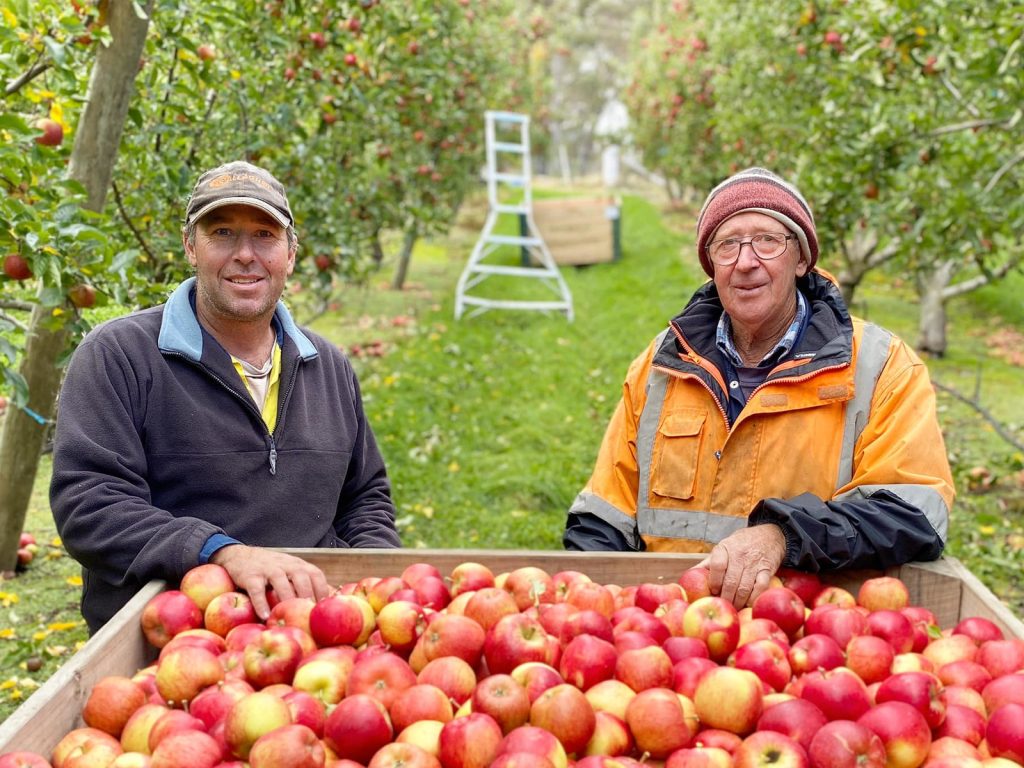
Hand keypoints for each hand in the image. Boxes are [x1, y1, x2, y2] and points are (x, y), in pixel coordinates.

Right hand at [210, 544, 331, 620]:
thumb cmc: (273, 569)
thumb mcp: (292, 570)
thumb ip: (308, 582)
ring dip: (286, 598)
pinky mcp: (251, 576)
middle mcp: (286, 565)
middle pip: (301, 577)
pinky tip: (265, 616)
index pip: (316, 575)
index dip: (322, 591)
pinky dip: (261, 603)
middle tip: (310, 612)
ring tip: (290, 614)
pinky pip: (257, 589)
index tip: (325, 609)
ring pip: (280, 581)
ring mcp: (268, 569)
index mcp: (299, 565)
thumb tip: (332, 599)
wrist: (241, 556)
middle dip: (307, 594)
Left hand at [699, 524, 785, 609]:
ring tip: (734, 608)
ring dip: (738, 602)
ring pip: (744, 587)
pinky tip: (748, 603)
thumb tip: (689, 576)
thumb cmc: (741, 545)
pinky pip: (760, 587)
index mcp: (725, 548)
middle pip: (730, 581)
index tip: (713, 591)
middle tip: (723, 606)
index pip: (717, 565)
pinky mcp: (767, 569)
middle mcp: (739, 554)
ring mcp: (754, 562)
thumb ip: (709, 562)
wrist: (769, 535)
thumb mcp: (724, 547)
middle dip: (725, 597)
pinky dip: (753, 598)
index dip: (714, 581)